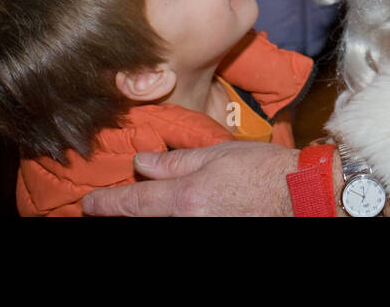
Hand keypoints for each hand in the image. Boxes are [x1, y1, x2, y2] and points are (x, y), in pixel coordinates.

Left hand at [82, 141, 299, 215]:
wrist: (300, 196)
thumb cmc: (263, 169)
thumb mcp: (217, 153)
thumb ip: (175, 161)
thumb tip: (141, 163)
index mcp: (185, 197)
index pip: (133, 203)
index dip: (106, 204)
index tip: (89, 204)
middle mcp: (188, 222)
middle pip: (143, 221)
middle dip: (123, 213)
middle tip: (104, 209)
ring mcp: (201, 233)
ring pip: (162, 225)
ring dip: (148, 215)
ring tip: (139, 206)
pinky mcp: (215, 234)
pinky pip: (183, 227)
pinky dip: (171, 219)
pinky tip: (176, 210)